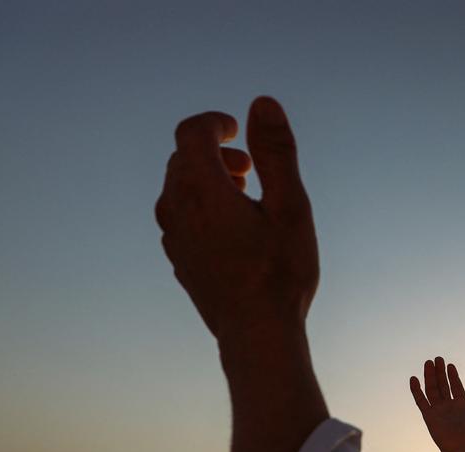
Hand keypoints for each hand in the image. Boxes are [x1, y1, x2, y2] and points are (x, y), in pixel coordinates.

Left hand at [154, 97, 318, 348]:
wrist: (258, 334)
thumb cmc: (279, 271)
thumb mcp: (291, 205)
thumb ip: (276, 151)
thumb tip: (262, 103)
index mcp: (201, 188)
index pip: (191, 132)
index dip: (215, 122)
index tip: (241, 130)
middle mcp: (176, 208)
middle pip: (183, 159)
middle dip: (216, 152)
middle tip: (253, 168)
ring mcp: (173, 237)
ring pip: (178, 189)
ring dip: (209, 181)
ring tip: (245, 197)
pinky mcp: (179, 260)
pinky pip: (181, 218)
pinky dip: (202, 207)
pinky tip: (234, 229)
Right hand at [410, 357, 464, 451]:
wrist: (463, 451)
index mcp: (461, 405)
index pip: (456, 387)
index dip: (453, 376)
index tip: (450, 365)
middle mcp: (448, 406)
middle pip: (442, 385)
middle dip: (440, 372)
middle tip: (437, 358)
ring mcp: (438, 410)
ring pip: (432, 389)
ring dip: (429, 376)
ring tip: (428, 363)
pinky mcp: (428, 416)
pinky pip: (420, 401)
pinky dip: (416, 390)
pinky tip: (414, 379)